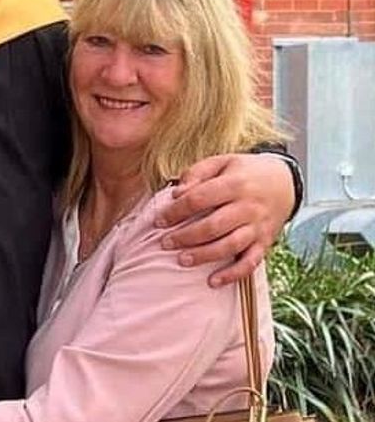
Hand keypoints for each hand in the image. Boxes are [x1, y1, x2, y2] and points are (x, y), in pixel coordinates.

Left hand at [154, 153, 293, 286]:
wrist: (285, 183)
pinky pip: (251, 262)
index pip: (200, 198)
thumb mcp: (221, 162)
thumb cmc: (243, 172)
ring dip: (204, 255)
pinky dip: (233, 274)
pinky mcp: (265, 243)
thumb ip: (196, 173)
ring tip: (182, 260)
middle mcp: (248, 207)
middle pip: (214, 226)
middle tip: (165, 243)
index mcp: (235, 184)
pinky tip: (213, 281)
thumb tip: (176, 193)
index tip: (159, 221)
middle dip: (186, 237)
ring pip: (231, 245)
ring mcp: (258, 227)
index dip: (176, 211)